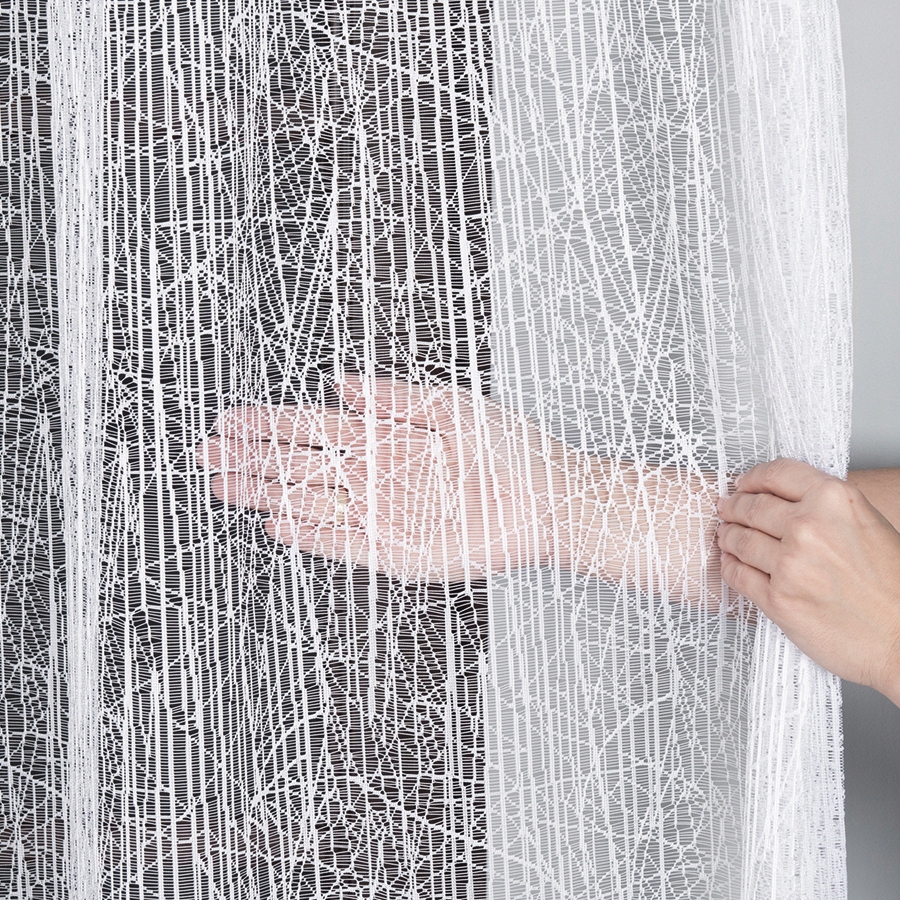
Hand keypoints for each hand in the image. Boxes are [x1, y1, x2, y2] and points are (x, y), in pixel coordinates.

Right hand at [196, 376, 573, 583]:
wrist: (547, 499)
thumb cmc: (508, 447)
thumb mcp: (449, 406)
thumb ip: (391, 396)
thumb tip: (340, 379)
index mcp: (386, 435)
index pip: (314, 427)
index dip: (270, 424)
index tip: (230, 419)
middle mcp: (376, 474)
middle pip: (300, 465)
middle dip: (251, 458)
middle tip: (206, 452)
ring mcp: (382, 513)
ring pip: (310, 503)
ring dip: (265, 494)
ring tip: (222, 484)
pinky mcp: (395, 551)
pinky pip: (341, 543)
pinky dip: (308, 534)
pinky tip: (275, 522)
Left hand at [717, 458, 899, 703]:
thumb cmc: (894, 587)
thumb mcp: (868, 524)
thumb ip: (827, 508)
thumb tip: (785, 500)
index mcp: (835, 500)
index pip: (777, 474)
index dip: (753, 478)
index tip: (743, 483)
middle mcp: (809, 526)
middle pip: (752, 507)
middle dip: (734, 507)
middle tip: (726, 509)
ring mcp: (790, 564)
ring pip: (739, 540)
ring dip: (728, 536)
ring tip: (725, 536)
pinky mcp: (778, 600)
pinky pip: (738, 575)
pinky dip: (730, 566)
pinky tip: (731, 563)